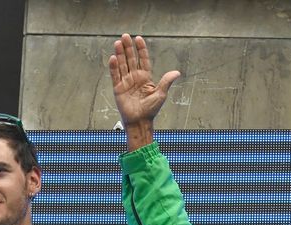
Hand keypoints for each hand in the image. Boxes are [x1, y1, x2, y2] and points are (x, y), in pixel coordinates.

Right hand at [109, 34, 179, 148]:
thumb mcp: (161, 94)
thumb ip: (166, 81)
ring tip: (118, 43)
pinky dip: (114, 67)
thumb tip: (177, 72)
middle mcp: (135, 78)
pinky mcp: (118, 88)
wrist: (140, 122)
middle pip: (131, 59)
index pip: (143, 60)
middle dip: (128, 47)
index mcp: (145, 78)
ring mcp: (126, 82)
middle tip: (125, 36)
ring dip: (120, 54)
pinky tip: (113, 57)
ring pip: (122, 65)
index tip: (138, 39)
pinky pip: (115, 75)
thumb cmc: (150, 110)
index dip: (141, 49)